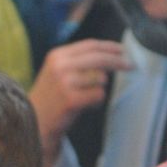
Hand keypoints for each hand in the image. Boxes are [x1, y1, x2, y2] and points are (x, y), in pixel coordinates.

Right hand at [28, 39, 132, 165]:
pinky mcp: (71, 99)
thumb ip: (79, 62)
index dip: (109, 47)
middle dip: (118, 61)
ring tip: (86, 96)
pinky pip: (99, 95)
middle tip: (131, 66)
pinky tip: (85, 105)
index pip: (90, 45)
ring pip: (101, 78)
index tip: (122, 50)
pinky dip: (97, 101)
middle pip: (99, 58)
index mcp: (57, 56)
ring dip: (100, 88)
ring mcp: (65, 83)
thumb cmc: (51, 98)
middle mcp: (60, 66)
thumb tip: (110, 56)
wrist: (35, 122)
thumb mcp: (58, 72)